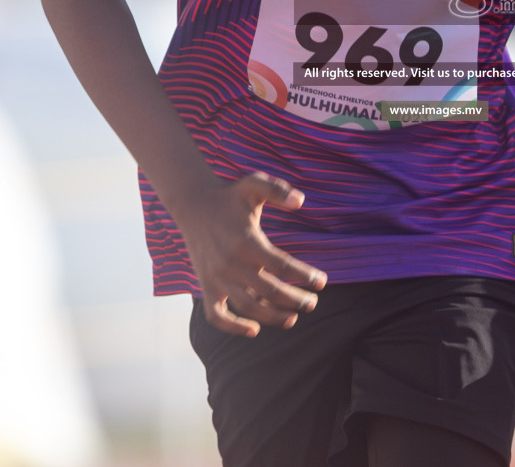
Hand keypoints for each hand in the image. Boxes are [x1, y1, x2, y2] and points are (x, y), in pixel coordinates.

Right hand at [176, 172, 326, 336]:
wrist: (192, 204)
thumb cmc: (229, 196)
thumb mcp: (253, 185)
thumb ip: (278, 189)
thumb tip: (301, 201)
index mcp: (246, 241)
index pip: (281, 265)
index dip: (304, 276)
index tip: (321, 282)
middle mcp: (230, 263)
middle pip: (269, 291)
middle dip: (295, 300)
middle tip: (312, 303)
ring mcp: (216, 277)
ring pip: (247, 307)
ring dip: (273, 317)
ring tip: (293, 318)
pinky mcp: (206, 286)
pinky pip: (216, 316)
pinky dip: (233, 327)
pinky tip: (254, 330)